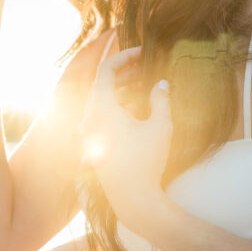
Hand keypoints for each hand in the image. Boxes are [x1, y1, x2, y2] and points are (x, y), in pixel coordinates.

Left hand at [81, 47, 171, 221]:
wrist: (132, 198)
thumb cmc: (147, 161)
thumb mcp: (161, 126)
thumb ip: (161, 99)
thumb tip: (161, 83)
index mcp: (101, 108)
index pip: (106, 69)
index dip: (123, 56)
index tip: (142, 52)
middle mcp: (90, 117)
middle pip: (102, 83)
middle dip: (123, 70)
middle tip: (144, 64)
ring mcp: (89, 131)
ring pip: (101, 99)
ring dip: (121, 87)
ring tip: (143, 81)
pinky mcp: (94, 143)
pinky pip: (101, 114)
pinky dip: (116, 103)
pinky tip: (136, 105)